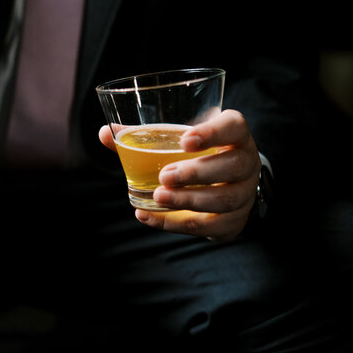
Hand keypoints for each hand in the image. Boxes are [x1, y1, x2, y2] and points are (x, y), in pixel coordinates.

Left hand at [99, 109, 260, 240]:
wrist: (224, 188)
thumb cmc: (197, 156)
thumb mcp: (178, 141)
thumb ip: (144, 137)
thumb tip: (105, 133)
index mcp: (235, 134)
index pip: (233, 126)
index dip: (213, 132)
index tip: (185, 141)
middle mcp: (247, 162)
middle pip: (233, 165)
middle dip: (197, 172)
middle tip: (165, 176)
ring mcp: (244, 194)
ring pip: (224, 198)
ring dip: (188, 199)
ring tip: (158, 196)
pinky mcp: (233, 222)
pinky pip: (207, 226)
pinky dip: (175, 223)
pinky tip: (149, 216)